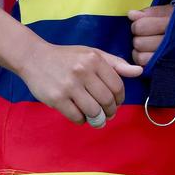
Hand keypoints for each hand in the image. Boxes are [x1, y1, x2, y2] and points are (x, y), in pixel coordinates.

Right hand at [17, 41, 142, 128]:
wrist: (34, 58)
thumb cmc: (67, 57)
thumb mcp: (92, 53)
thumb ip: (116, 63)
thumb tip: (139, 71)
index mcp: (94, 59)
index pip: (117, 85)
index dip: (120, 98)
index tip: (116, 102)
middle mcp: (83, 71)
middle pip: (107, 101)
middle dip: (111, 111)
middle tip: (108, 113)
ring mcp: (69, 86)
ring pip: (94, 111)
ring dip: (98, 118)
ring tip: (97, 117)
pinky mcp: (56, 99)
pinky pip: (77, 117)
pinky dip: (82, 120)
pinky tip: (81, 115)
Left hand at [128, 5, 174, 65]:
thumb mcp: (172, 11)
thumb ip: (152, 12)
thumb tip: (131, 14)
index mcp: (173, 23)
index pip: (141, 26)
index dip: (137, 24)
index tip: (142, 22)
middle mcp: (172, 41)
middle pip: (139, 42)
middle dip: (138, 38)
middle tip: (145, 35)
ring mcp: (171, 57)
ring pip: (141, 57)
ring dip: (139, 51)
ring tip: (146, 46)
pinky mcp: (170, 68)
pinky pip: (147, 67)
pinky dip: (144, 61)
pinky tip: (149, 55)